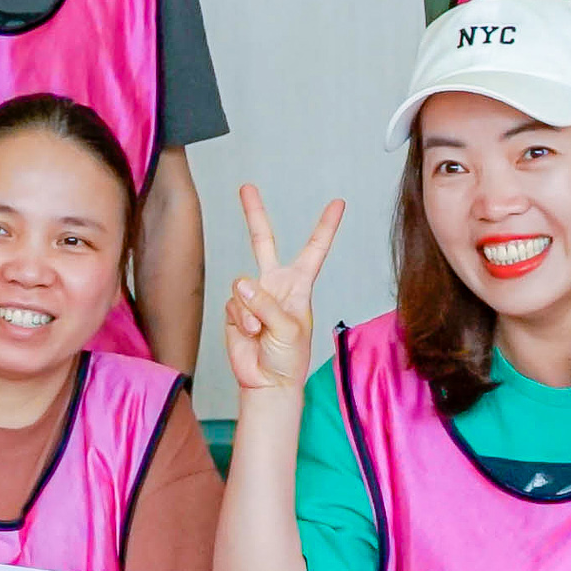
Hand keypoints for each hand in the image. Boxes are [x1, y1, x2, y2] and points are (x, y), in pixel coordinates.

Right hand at [223, 185, 348, 400]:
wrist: (267, 382)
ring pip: (242, 285)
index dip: (325, 226)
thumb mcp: (289, 329)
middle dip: (254, 214)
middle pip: (263, 241)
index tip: (338, 204)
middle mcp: (275, 284)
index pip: (314, 249)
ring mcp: (253, 296)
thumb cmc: (289, 358)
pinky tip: (250, 334)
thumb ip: (266, 304)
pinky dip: (240, 320)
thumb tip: (241, 285)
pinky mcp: (234, 310)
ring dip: (250, 310)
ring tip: (261, 331)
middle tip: (246, 187)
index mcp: (299, 284)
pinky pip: (231, 305)